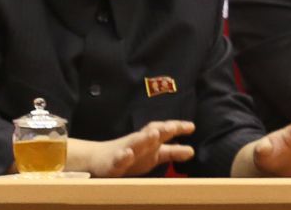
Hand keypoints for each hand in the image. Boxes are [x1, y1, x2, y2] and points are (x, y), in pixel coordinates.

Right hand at [68, 120, 195, 176]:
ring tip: (153, 134)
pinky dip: (122, 157)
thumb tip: (192, 151)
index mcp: (149, 141)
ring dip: (143, 138)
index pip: (164, 131)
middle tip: (173, 127)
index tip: (191, 127)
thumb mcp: (154, 155)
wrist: (98, 158)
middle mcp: (139, 142)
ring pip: (134, 143)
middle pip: (150, 133)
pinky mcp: (112, 162)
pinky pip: (117, 160)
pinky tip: (127, 155)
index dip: (177, 128)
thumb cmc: (131, 155)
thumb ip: (172, 152)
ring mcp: (124, 150)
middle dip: (162, 130)